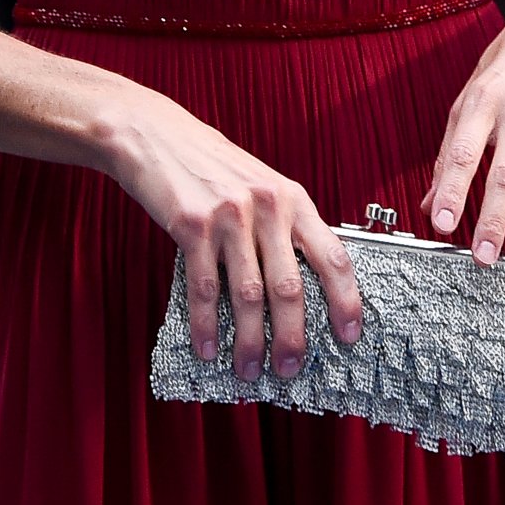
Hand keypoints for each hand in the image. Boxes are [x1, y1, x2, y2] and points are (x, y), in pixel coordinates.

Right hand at [103, 86, 362, 381]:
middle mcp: (266, 206)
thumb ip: (282, 226)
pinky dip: (206, 324)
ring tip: (248, 369)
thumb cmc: (210, 164)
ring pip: (248, 295)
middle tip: (290, 368)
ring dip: (249, 341)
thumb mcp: (260, 184)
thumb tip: (300, 288)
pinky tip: (208, 346)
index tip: (348, 335)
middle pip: (289, 287)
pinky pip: (204, 288)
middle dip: (292, 337)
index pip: (332, 255)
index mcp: (291, 198)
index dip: (345, 300)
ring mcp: (229, 216)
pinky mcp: (192, 225)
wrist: (156, 135)